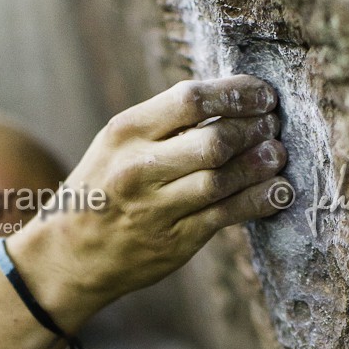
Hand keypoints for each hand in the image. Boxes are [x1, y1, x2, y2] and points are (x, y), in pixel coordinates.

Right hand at [8, 75, 288, 331]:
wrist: (69, 255)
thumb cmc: (102, 190)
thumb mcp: (118, 145)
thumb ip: (166, 123)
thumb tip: (232, 100)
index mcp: (125, 132)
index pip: (191, 99)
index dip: (236, 93)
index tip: (262, 95)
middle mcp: (139, 168)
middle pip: (214, 139)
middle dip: (254, 128)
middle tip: (273, 125)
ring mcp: (157, 207)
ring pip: (224, 178)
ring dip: (261, 164)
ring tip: (278, 154)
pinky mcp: (176, 241)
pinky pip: (228, 215)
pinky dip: (260, 200)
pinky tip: (278, 190)